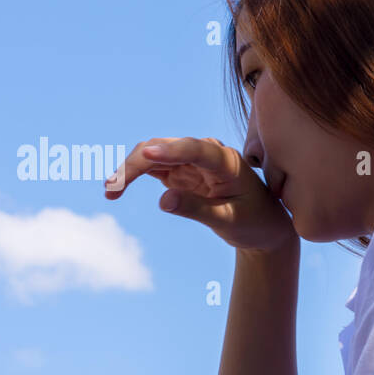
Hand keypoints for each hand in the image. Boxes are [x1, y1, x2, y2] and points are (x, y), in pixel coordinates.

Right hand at [104, 136, 296, 252]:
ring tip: (110, 192)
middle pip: (164, 149)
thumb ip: (198, 210)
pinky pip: (152, 166)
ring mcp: (192, 160)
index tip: (147, 154)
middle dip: (136, 164)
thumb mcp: (229, 221)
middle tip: (113, 189)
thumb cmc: (253, 222)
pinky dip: (134, 175)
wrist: (263, 225)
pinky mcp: (181, 170)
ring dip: (129, 170)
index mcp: (226, 162)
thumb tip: (163, 201)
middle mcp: (207, 153)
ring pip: (153, 155)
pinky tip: (116, 188)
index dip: (171, 150)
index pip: (196, 149)